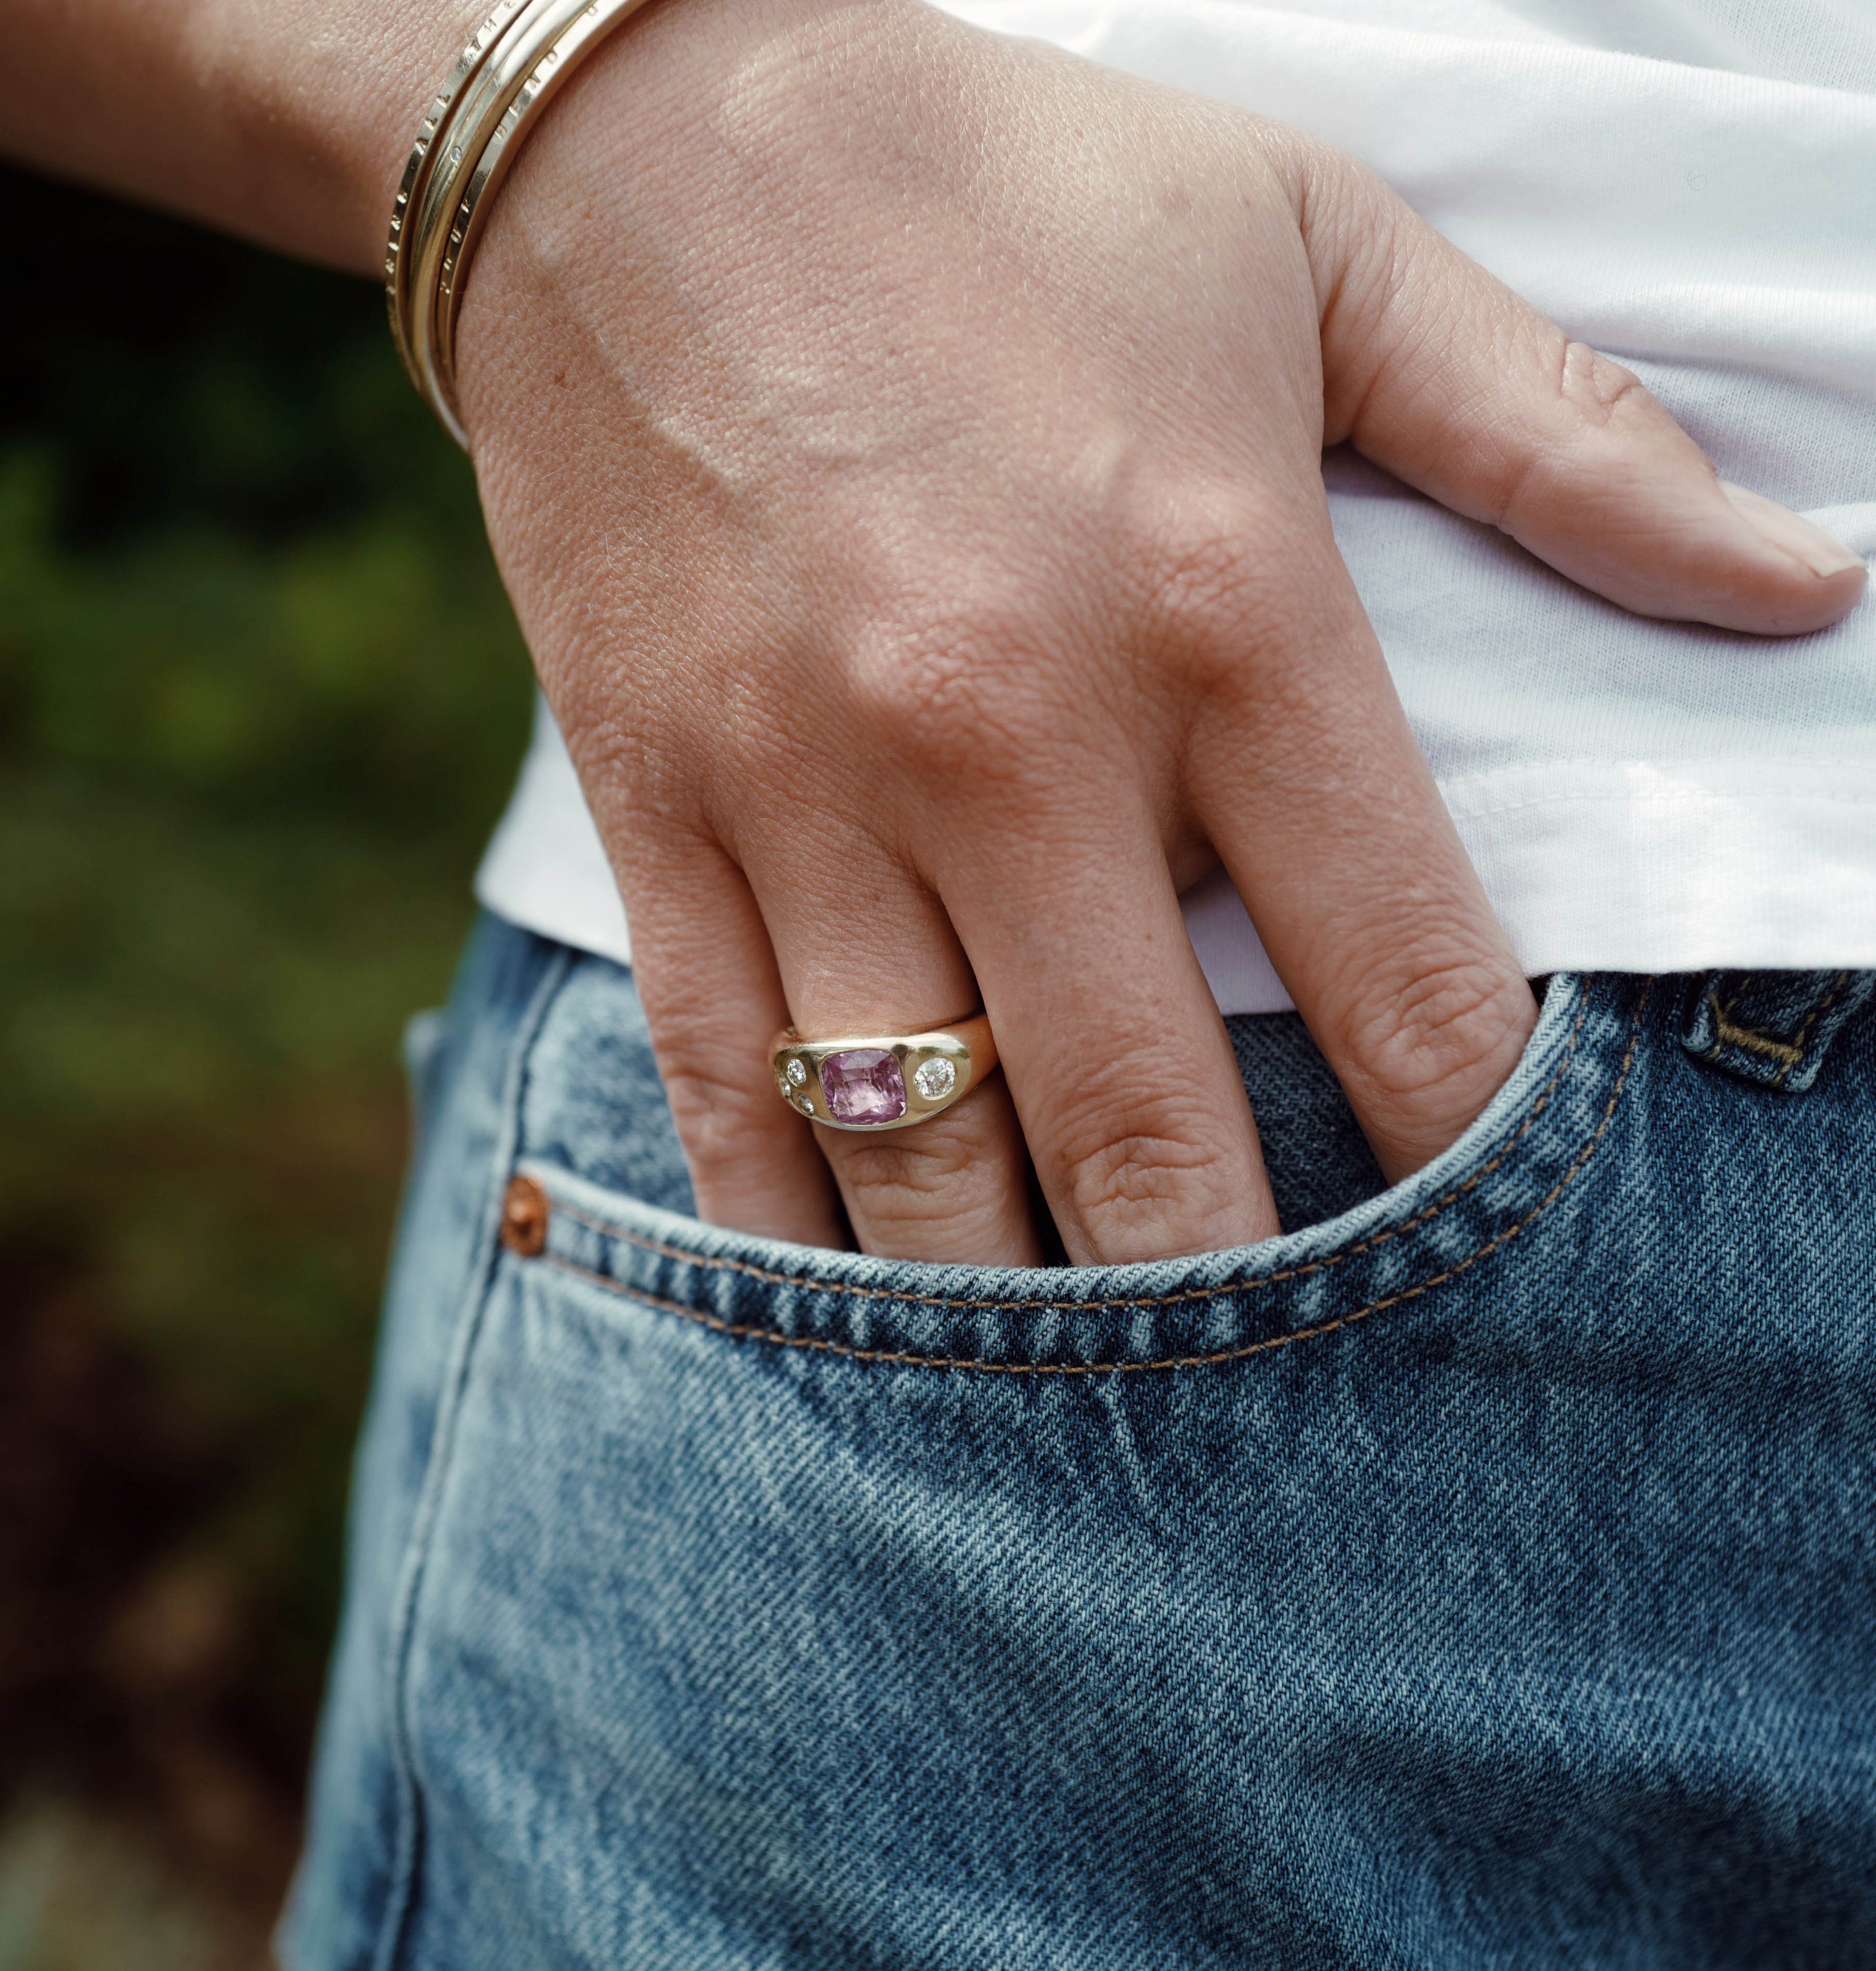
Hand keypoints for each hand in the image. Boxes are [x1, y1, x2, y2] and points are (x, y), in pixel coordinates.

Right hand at [456, 0, 1866, 1264]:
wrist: (633, 140)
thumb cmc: (1002, 194)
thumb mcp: (1312, 249)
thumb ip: (1558, 437)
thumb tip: (1799, 585)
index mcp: (1217, 603)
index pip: (1396, 963)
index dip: (1467, 1144)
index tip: (1490, 1248)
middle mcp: (1009, 734)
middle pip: (1149, 1124)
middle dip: (1232, 1298)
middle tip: (1281, 1408)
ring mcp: (807, 788)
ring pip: (918, 1149)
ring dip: (1011, 1310)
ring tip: (1077, 1404)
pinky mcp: (654, 806)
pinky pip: (716, 1083)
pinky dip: (785, 1230)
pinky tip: (850, 1311)